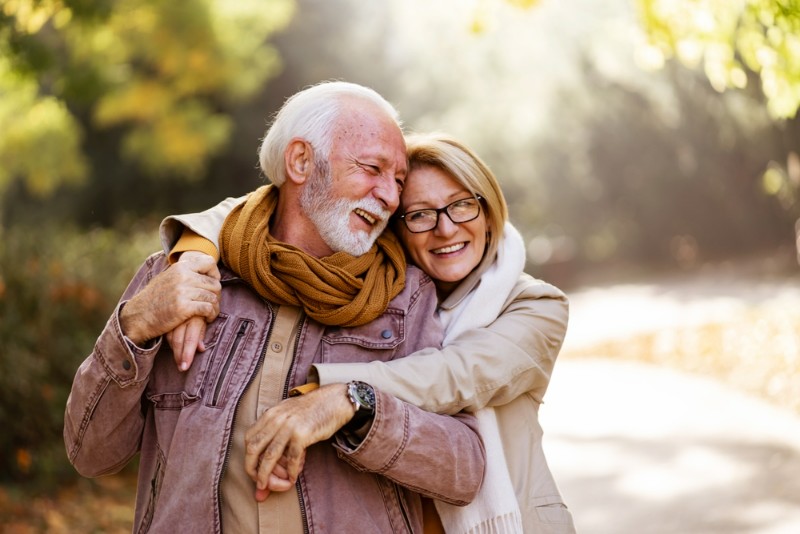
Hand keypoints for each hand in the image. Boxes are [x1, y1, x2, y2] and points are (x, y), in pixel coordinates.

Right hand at [165, 252, 221, 370]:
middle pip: (214, 283)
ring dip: (215, 307)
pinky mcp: (184, 308)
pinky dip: (211, 315)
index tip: (210, 284)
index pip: (209, 262)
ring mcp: (183, 292)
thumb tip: (205, 267)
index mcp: (180, 267)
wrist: (138, 316)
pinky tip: (207, 318)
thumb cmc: (154, 298)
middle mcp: (183, 276)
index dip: (214, 274)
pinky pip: (208, 308)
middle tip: (211, 303)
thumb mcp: (167, 277)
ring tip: (210, 312)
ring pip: (213, 297)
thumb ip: (184, 272)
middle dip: (216, 295)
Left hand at [244, 384, 355, 501]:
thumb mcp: (289, 414)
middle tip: (258, 482)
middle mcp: (276, 419)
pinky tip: (292, 478)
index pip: (249, 438)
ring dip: (266, 475)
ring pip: (270, 456)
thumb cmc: (313, 410)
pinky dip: (290, 472)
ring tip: (268, 486)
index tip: (254, 469)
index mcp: (270, 414)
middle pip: (254, 448)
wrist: (335, 400)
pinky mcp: (302, 434)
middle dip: (252, 468)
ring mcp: (289, 426)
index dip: (248, 457)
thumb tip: (269, 455)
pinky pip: (291, 458)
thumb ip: (277, 431)